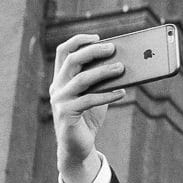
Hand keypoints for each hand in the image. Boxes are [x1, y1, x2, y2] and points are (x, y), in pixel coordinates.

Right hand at [49, 35, 124, 182]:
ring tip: (122, 68)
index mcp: (61, 78)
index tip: (97, 36)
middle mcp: (57, 86)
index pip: (63, 51)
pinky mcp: (66, 114)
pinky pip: (89, 100)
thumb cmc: (88, 117)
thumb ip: (102, 80)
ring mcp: (60, 100)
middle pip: (72, 60)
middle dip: (93, 51)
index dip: (78, 40)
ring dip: (103, 71)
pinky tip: (122, 92)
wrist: (77, 146)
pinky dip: (107, 95)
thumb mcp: (96, 94)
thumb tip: (124, 64)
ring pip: (82, 79)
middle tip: (113, 48)